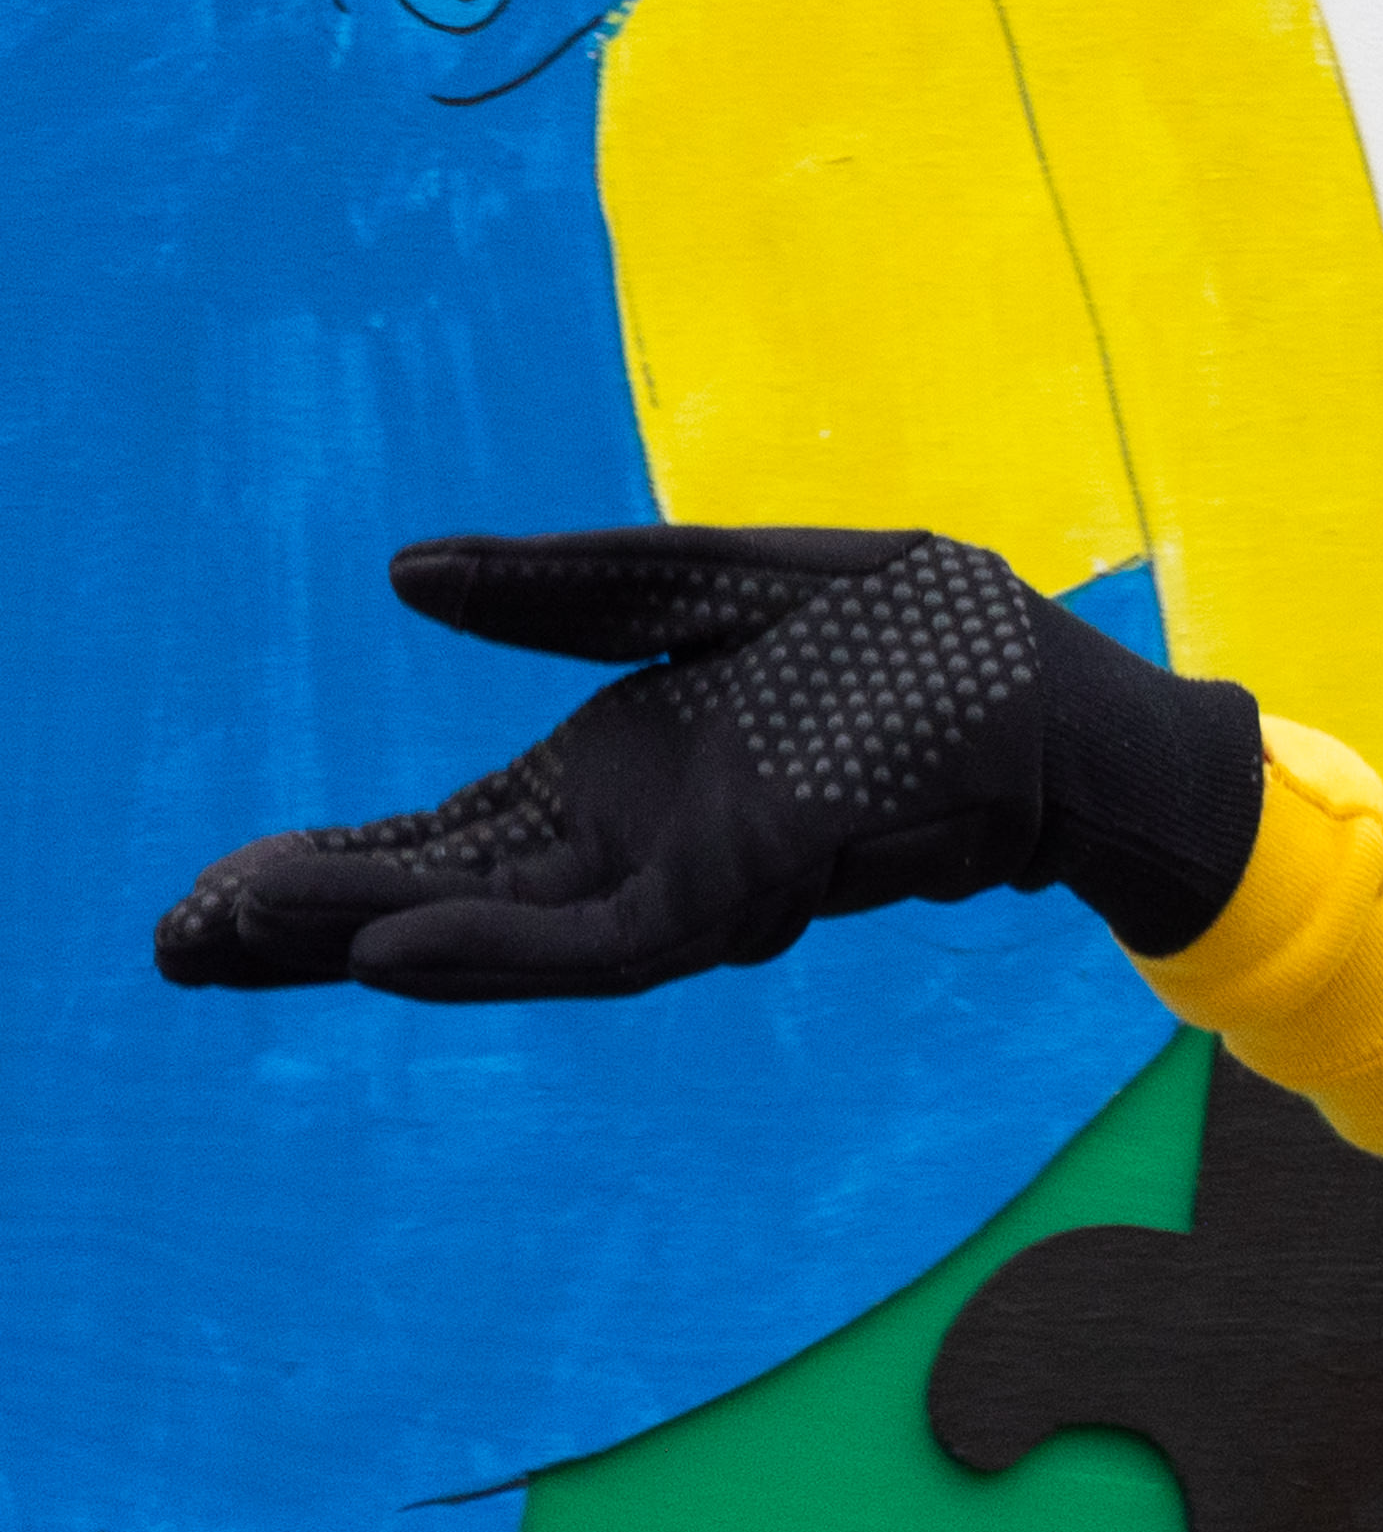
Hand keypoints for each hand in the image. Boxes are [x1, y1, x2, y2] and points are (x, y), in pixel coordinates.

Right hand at [153, 527, 1267, 1002]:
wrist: (1060, 707)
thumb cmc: (916, 650)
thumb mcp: (716, 588)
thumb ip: (570, 591)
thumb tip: (406, 576)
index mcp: (619, 779)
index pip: (444, 837)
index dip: (331, 863)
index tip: (213, 888)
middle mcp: (641, 845)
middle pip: (446, 895)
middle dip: (309, 919)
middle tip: (174, 941)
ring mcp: (688, 876)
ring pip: (496, 929)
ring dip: (365, 936)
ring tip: (235, 938)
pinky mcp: (745, 889)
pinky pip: (602, 938)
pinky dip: (498, 951)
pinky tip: (391, 955)